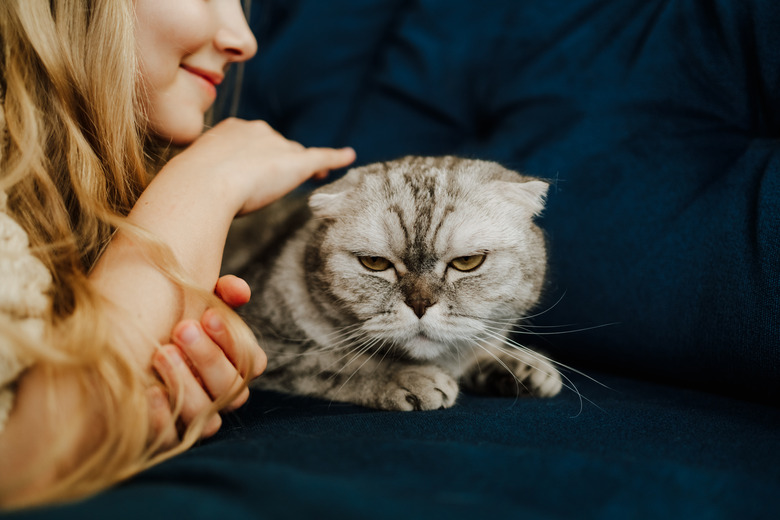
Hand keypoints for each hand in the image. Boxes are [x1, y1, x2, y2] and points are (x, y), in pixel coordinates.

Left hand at [148, 275, 264, 443]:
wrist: (119, 346)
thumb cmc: (166, 319)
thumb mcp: (193, 300)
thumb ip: (219, 291)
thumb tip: (237, 290)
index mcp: (235, 365)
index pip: (252, 362)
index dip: (233, 340)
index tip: (209, 314)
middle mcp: (221, 396)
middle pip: (232, 388)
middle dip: (209, 357)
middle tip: (181, 328)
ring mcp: (197, 419)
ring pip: (209, 418)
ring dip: (187, 385)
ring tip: (161, 353)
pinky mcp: (169, 437)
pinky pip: (175, 440)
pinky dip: (164, 418)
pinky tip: (148, 390)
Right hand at [167, 118, 355, 215]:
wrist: (202, 186)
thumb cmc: (192, 189)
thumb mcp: (199, 179)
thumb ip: (212, 180)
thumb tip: (206, 199)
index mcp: (232, 130)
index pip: (256, 142)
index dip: (261, 157)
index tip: (260, 169)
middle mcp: (257, 130)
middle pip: (279, 147)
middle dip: (280, 161)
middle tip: (276, 181)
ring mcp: (278, 145)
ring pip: (295, 156)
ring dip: (301, 166)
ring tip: (315, 175)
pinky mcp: (296, 162)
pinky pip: (322, 157)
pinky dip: (335, 158)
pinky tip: (349, 157)